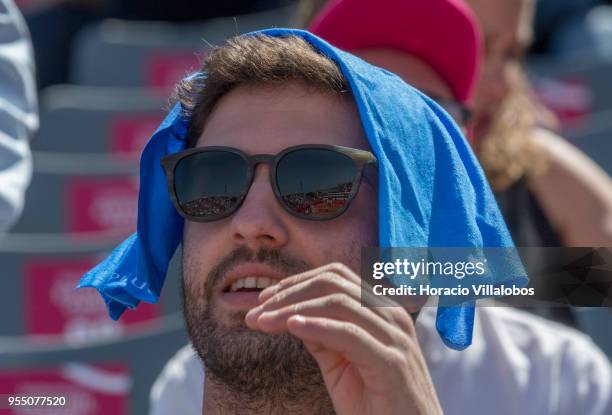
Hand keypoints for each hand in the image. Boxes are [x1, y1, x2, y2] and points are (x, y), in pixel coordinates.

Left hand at [245, 262, 443, 414]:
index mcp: (381, 310)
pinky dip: (316, 326)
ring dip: (292, 309)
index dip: (297, 282)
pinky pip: (349, 334)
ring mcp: (395, 337)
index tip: (265, 300)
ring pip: (337, 303)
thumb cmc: (377, 403)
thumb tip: (293, 315)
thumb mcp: (342, 363)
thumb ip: (323, 335)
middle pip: (333, 283)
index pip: (336, 277)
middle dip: (289, 293)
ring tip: (263, 322)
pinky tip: (291, 327)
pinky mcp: (392, 363)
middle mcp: (391, 315)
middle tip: (256, 312)